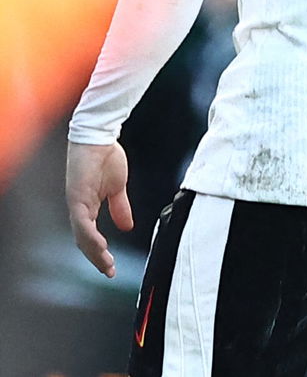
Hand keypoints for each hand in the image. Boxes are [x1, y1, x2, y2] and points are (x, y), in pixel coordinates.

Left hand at [65, 141, 133, 277]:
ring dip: (94, 252)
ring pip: (82, 236)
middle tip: (110, 271)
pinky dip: (90, 236)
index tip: (111, 266)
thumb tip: (127, 226)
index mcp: (87, 206)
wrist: (99, 137)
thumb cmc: (106, 157)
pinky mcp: (76, 196)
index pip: (90, 236)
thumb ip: (120, 207)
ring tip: (107, 264)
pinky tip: (100, 245)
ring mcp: (76, 203)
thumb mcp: (118, 187)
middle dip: (97, 258)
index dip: (99, 252)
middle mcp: (78, 208)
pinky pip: (82, 222)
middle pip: (84, 241)